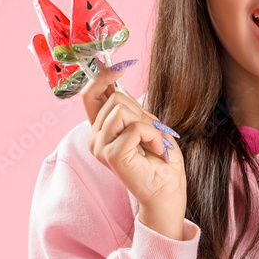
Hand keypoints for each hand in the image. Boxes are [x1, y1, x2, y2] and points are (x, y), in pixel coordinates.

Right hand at [81, 65, 186, 237]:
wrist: (168, 191)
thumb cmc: (161, 160)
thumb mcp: (147, 124)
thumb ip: (130, 107)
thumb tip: (116, 79)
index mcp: (101, 129)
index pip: (90, 95)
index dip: (102, 77)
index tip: (120, 67)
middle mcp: (96, 138)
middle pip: (114, 98)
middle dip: (141, 111)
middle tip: (152, 134)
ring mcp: (101, 148)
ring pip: (122, 109)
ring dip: (148, 124)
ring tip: (154, 143)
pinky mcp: (113, 156)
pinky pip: (136, 127)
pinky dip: (153, 135)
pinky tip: (156, 151)